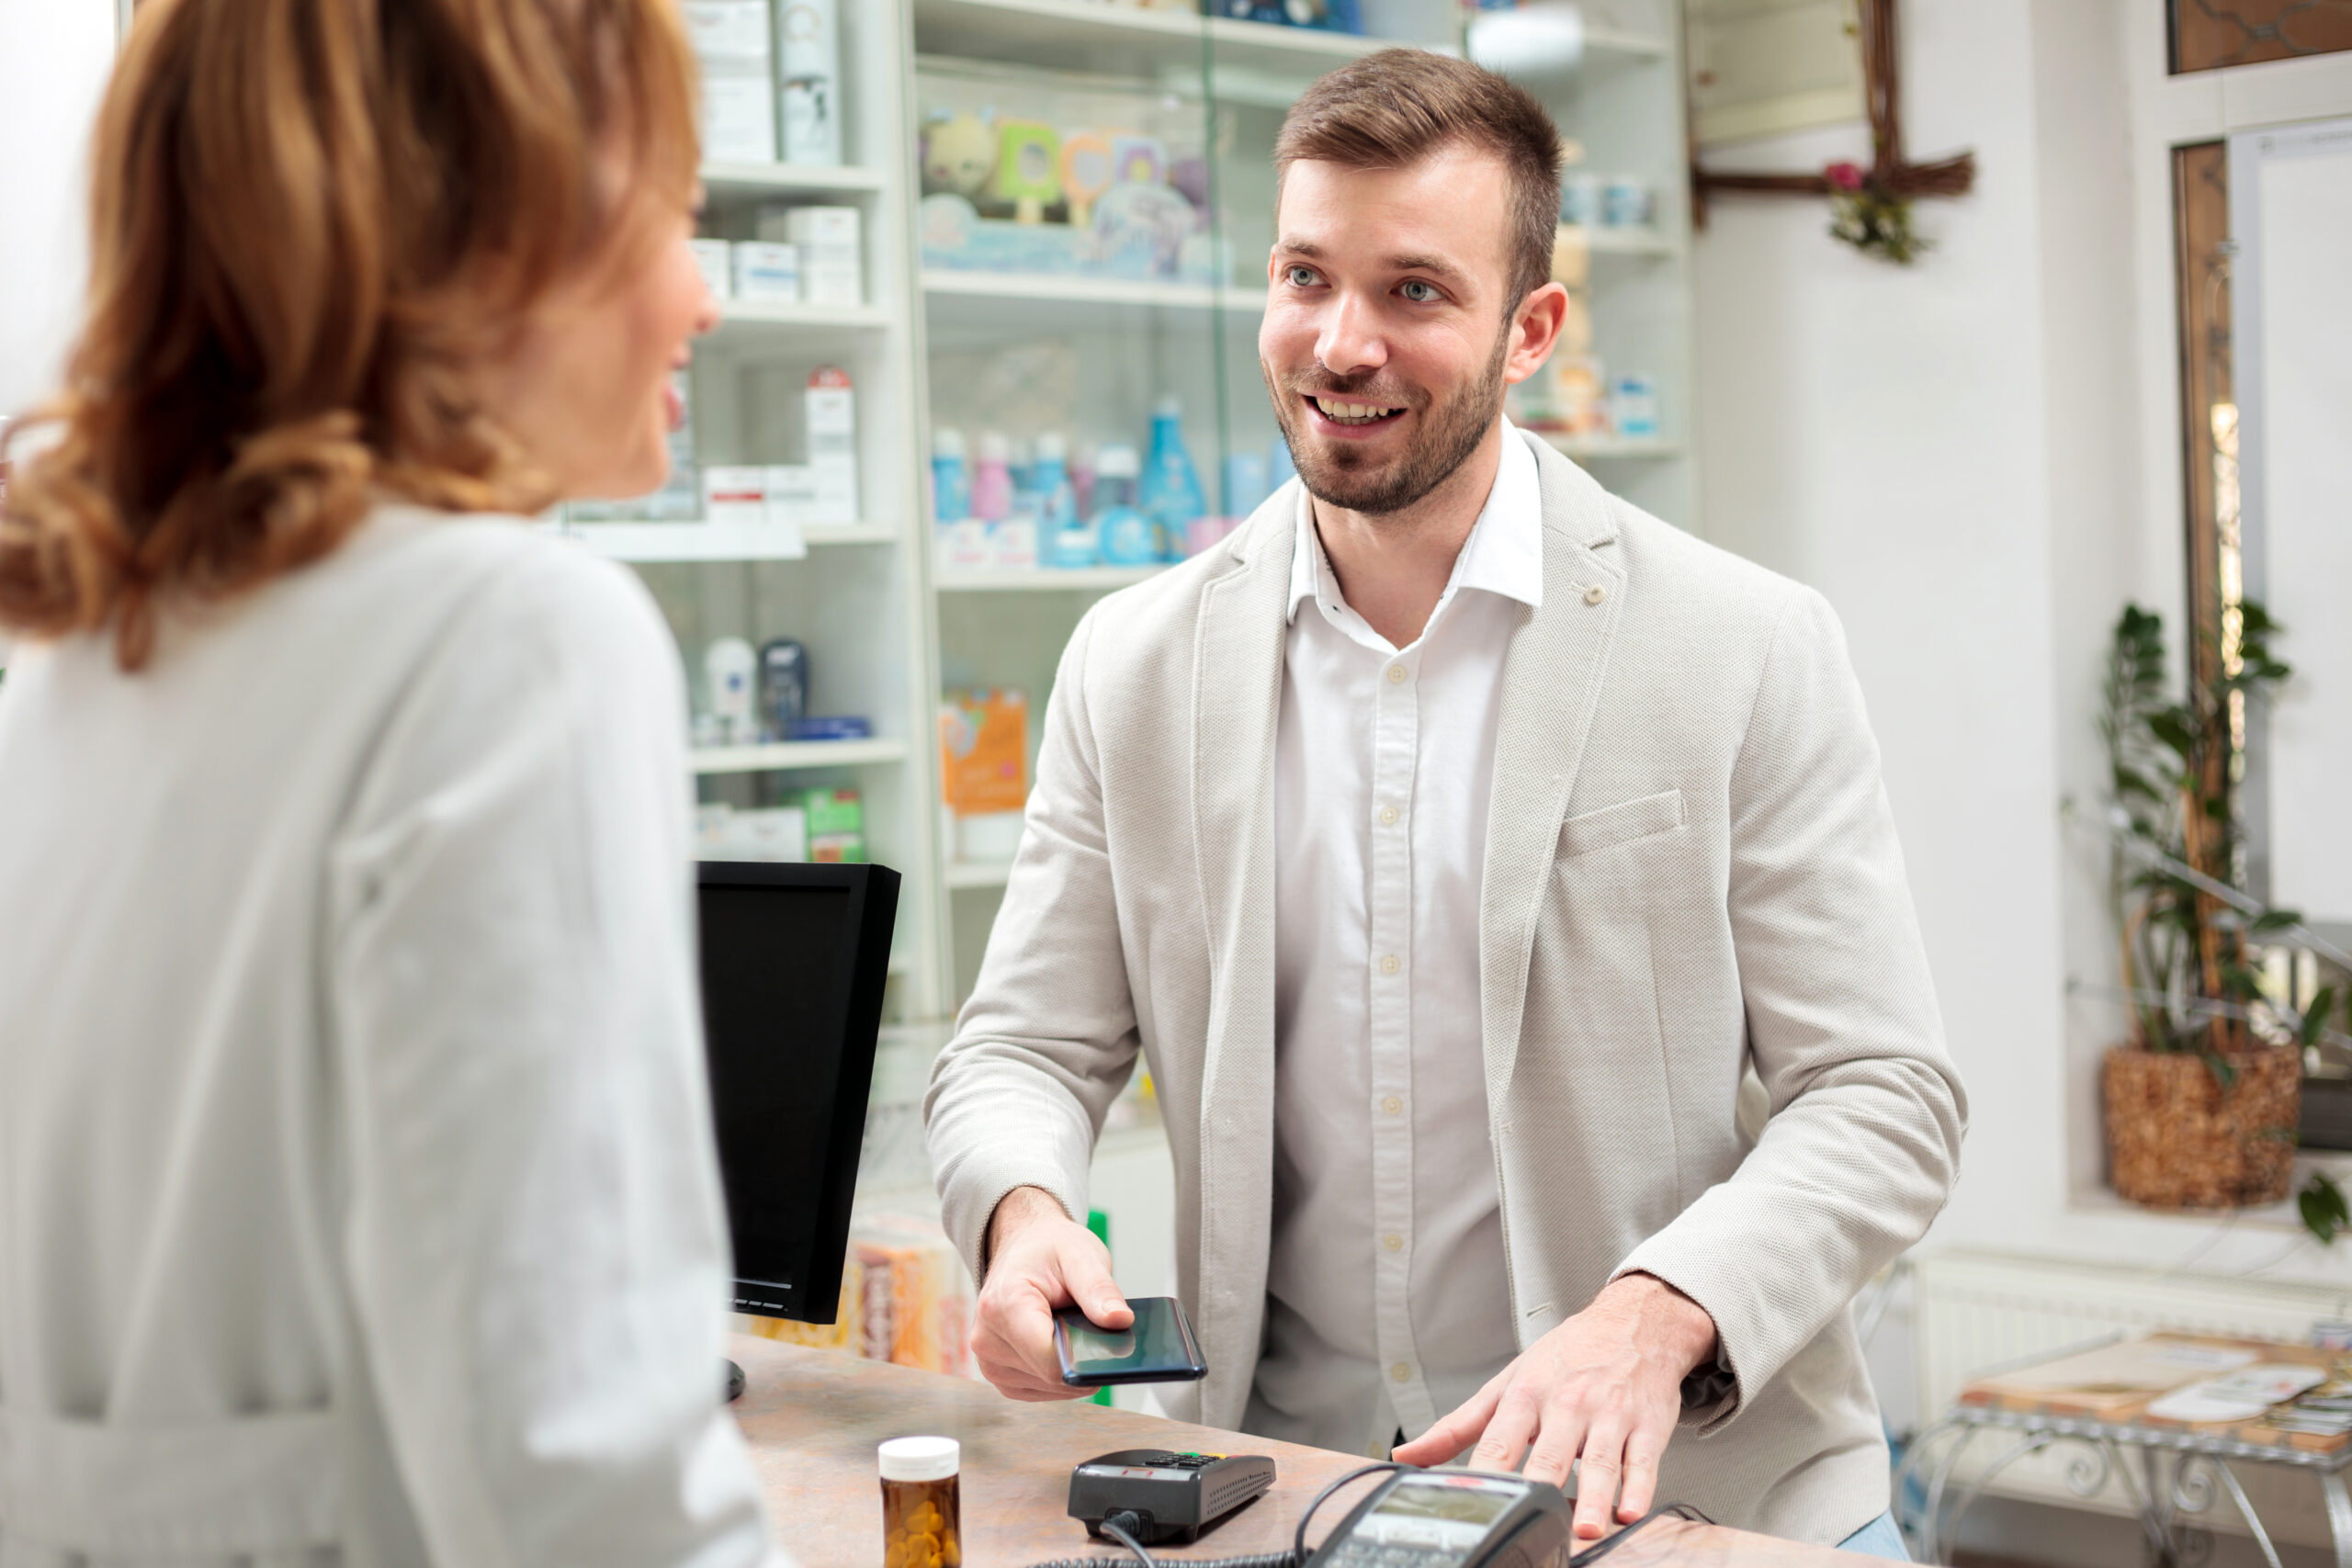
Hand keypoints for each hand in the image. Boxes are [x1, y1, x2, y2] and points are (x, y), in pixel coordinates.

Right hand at [970, 1186, 1132, 1400]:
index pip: (1049, 1358)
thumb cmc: (1048, 1250)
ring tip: (1071, 1330)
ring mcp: (989, 1361)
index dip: (1086, 1356)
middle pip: (1052, 1375)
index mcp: (1003, 1305)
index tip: (1108, 1341)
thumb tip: (1120, 1321)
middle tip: (1090, 1326)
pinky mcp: (999, 1375)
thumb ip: (1099, 1289)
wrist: (1023, 1248)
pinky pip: (1041, 1390)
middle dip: (1082, 1358)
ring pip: (1049, 1387)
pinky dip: (1060, 1375)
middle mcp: (987, 1338)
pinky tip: (1064, 1346)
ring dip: (1071, 1367)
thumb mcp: (1080, 1255)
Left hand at [1392, 1274, 1717, 1541]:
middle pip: (1549, 1454)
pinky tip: (1632, 1511)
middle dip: (1541, 1488)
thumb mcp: (1508, 1381)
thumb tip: (1407, 1456)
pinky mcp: (1648, 1425)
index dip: (1485, 1474)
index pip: (1498, 1442)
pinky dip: (1641, 1488)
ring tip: (1585, 1527)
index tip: (1475, 1506)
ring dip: (1594, 1496)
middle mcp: (1567, 1404)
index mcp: (1526, 1395)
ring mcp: (1609, 1414)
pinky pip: (1644, 1461)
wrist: (1634, 1322)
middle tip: (1532, 1521)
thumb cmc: (1567, 1356)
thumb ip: (1457, 1425)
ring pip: (1600, 1460)